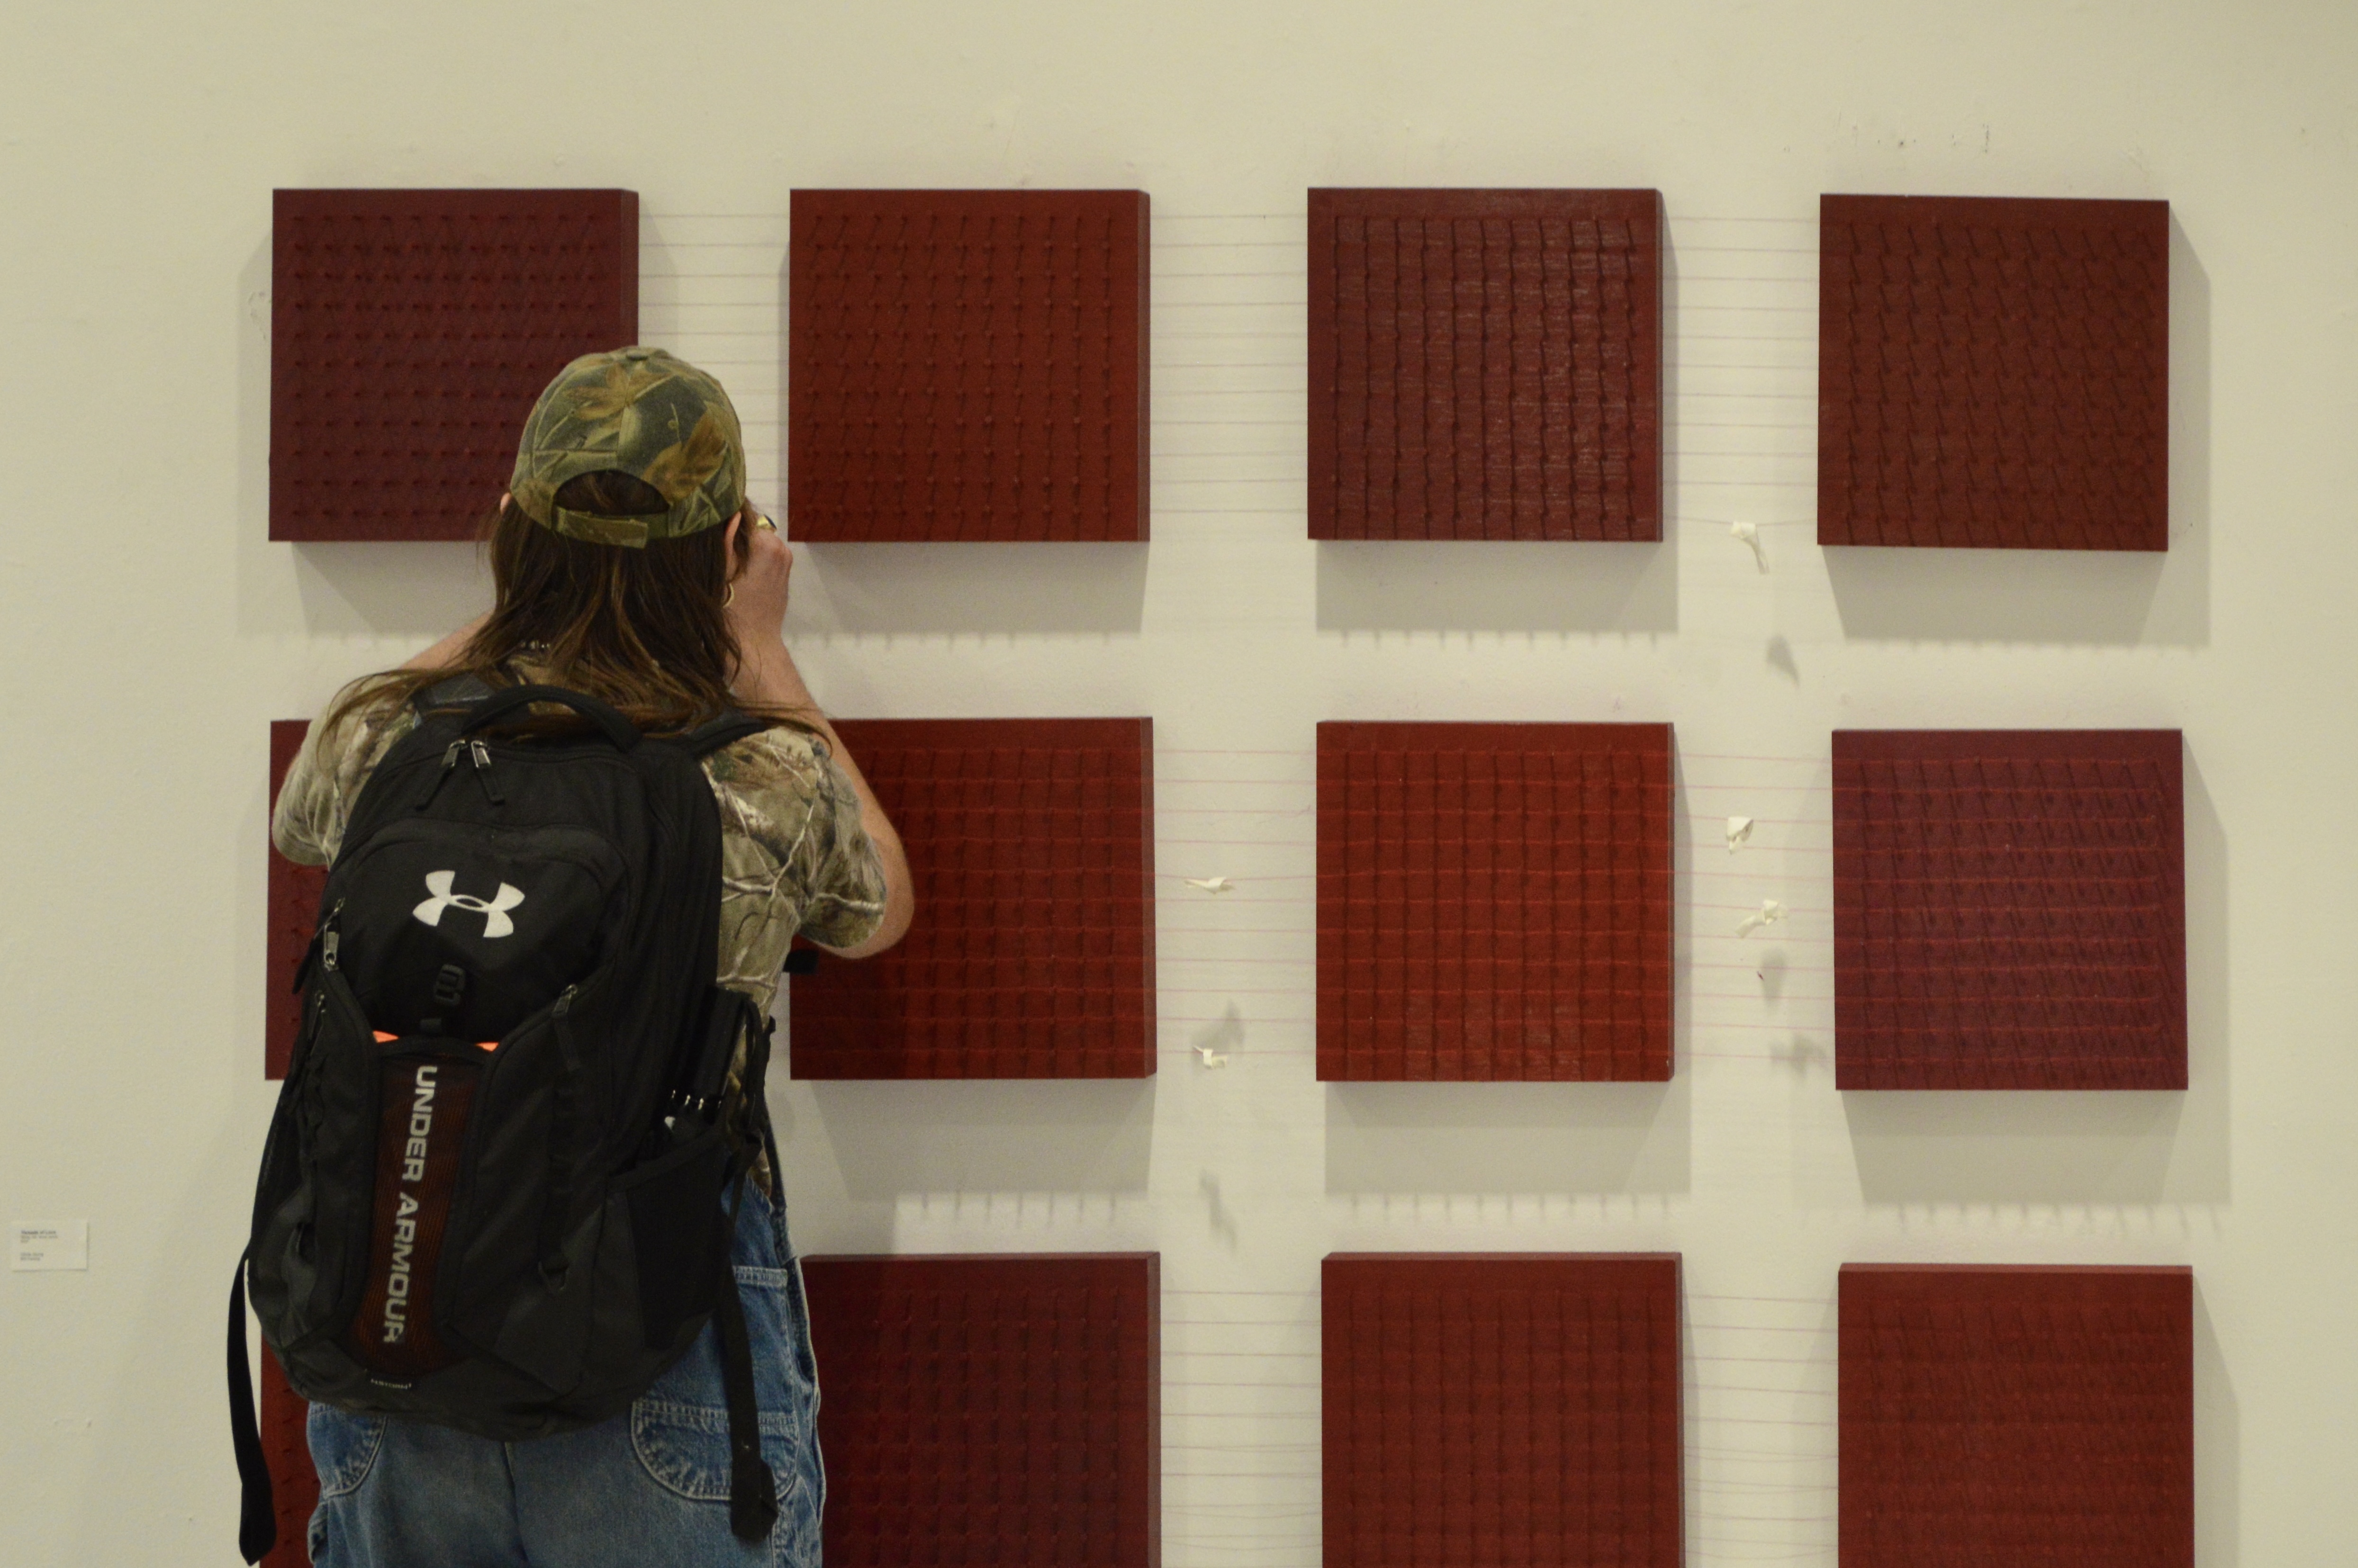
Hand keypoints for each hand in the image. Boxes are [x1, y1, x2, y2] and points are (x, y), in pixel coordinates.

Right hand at [721, 506, 791, 645]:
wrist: (753, 643)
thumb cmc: (730, 611)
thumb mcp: (720, 573)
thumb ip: (726, 540)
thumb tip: (732, 513)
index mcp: (765, 544)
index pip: (745, 512)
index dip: (724, 512)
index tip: (708, 516)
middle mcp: (780, 547)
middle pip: (753, 525)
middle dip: (735, 530)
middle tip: (712, 540)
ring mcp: (785, 559)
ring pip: (760, 539)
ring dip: (743, 543)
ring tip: (724, 557)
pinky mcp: (784, 571)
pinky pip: (766, 553)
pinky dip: (752, 555)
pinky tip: (737, 568)